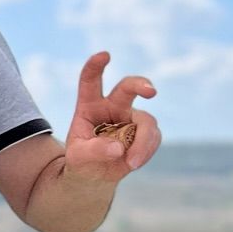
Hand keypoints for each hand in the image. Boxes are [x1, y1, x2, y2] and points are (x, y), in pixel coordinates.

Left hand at [63, 51, 160, 179]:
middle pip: (127, 87)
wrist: (94, 176)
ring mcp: (130, 118)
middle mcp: (112, 107)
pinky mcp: (144, 132)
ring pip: (146, 121)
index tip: (104, 55)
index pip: (90, 81)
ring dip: (143, 142)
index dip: (95, 67)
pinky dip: (146, 151)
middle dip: (140, 85)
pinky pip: (154, 137)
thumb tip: (118, 148)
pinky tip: (133, 163)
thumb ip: (93, 151)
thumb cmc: (82, 160)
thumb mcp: (78, 157)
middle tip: (150, 91)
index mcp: (89, 106)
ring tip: (130, 163)